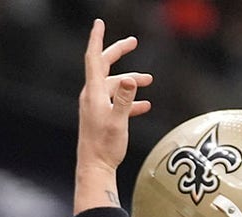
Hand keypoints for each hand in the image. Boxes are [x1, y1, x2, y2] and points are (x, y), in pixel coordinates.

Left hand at [76, 19, 153, 210]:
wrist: (95, 167)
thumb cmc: (105, 147)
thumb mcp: (118, 122)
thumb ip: (125, 100)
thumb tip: (130, 79)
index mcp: (93, 93)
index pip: (94, 59)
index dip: (97, 40)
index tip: (99, 23)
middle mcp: (92, 96)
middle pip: (105, 67)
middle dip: (119, 53)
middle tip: (133, 42)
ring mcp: (96, 106)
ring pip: (115, 85)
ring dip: (131, 81)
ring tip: (149, 80)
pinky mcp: (102, 117)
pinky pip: (117, 102)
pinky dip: (130, 100)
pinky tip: (145, 106)